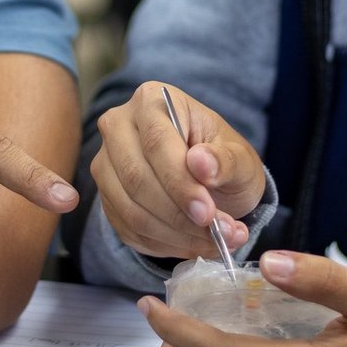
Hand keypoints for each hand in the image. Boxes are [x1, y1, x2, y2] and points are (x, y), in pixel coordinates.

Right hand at [91, 83, 264, 258]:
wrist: (210, 183)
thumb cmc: (224, 161)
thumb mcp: (240, 158)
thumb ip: (226, 160)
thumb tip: (202, 163)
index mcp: (152, 101)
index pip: (156, 142)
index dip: (180, 183)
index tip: (207, 213)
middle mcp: (119, 126)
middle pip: (136, 177)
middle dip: (178, 214)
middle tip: (217, 234)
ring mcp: (107, 163)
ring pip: (130, 208)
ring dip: (175, 235)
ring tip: (216, 242)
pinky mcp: (106, 198)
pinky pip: (128, 229)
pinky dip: (165, 245)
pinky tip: (195, 244)